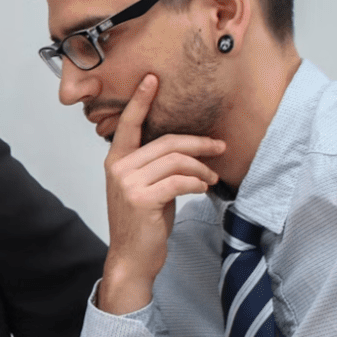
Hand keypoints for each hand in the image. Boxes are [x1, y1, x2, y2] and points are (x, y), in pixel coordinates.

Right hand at [96, 74, 225, 315]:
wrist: (132, 257)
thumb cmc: (143, 222)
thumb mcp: (146, 187)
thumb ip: (156, 165)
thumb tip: (189, 148)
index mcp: (116, 160)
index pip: (128, 124)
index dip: (141, 101)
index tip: (152, 79)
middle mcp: (118, 167)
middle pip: (166, 142)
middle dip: (199, 143)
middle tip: (220, 146)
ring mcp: (128, 183)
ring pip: (176, 160)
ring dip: (201, 167)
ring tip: (211, 178)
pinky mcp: (142, 199)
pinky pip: (179, 180)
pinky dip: (197, 183)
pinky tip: (203, 188)